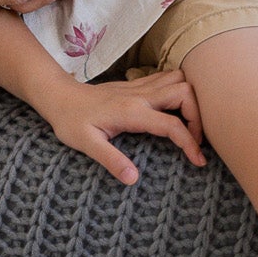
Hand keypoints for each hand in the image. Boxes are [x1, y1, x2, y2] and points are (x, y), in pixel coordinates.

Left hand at [42, 69, 204, 186]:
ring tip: (189, 125)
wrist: (58, 96)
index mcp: (131, 112)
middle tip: (195, 139)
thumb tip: (132, 179)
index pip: (172, 124)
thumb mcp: (86, 144)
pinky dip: (178, 90)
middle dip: (198, 115)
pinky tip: (175, 109)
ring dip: (190, 99)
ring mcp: (138, 87)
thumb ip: (110, 160)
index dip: (190, 143)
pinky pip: (166, 78)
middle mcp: (139, 95)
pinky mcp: (136, 85)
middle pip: (184, 91)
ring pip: (178, 79)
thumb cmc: (70, 121)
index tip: (199, 161)